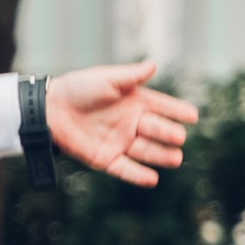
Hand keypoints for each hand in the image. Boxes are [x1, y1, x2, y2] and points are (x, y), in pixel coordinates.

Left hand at [47, 61, 197, 187]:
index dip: (177, 111)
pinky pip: (125, 169)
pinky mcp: (105, 158)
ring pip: (145, 151)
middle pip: (156, 130)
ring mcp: (119, 142)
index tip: (193, 116)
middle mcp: (131, 123)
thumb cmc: (78, 89)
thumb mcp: (106, 79)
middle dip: (169, 134)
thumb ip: (130, 76)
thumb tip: (153, 64)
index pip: (162, 107)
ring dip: (160, 156)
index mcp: (134, 102)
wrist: (50, 109)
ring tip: (176, 159)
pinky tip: (152, 179)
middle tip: (179, 137)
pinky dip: (138, 175)